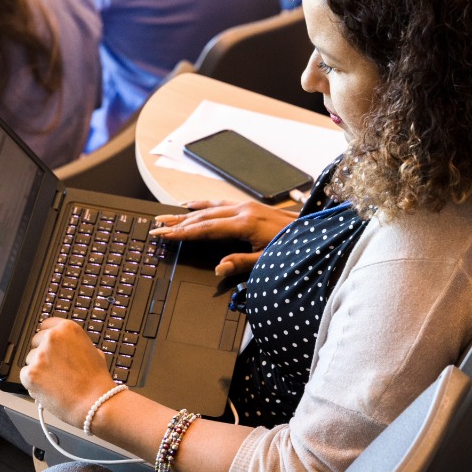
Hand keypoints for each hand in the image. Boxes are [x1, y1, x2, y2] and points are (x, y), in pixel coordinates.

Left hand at [20, 317, 117, 425]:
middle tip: (55, 368)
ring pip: (30, 359)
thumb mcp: (93, 352)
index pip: (46, 325)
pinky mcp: (30, 373)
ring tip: (55, 380)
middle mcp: (52, 338)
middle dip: (42, 353)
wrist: (95, 402)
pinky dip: (33, 383)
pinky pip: (25, 375)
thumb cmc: (96, 381)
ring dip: (38, 369)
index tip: (48, 344)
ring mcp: (40, 355)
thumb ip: (77, 345)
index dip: (47, 338)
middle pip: (35, 341)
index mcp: (68, 329)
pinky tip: (48, 387)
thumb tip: (71, 347)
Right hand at [150, 200, 296, 278]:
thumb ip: (241, 264)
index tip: (162, 235)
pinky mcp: (251, 206)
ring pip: (209, 207)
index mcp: (245, 224)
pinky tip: (194, 205)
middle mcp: (243, 211)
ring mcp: (247, 206)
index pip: (205, 229)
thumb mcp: (268, 261)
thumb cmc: (294, 248)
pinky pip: (221, 203)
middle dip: (177, 222)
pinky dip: (203, 204)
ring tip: (167, 216)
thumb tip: (218, 269)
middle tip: (155, 226)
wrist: (315, 232)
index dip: (181, 233)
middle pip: (202, 215)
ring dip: (186, 212)